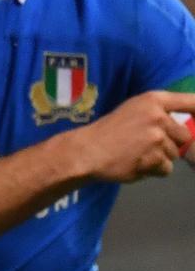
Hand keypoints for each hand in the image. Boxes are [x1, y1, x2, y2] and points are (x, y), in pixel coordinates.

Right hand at [75, 90, 194, 181]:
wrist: (87, 151)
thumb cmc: (108, 131)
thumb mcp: (132, 110)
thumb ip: (157, 113)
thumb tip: (185, 128)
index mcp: (152, 100)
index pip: (190, 101)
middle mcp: (158, 116)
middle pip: (184, 135)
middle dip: (171, 143)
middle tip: (147, 144)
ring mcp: (157, 137)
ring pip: (174, 154)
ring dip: (159, 158)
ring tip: (137, 154)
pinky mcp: (155, 158)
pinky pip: (166, 169)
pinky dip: (154, 170)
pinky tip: (136, 163)